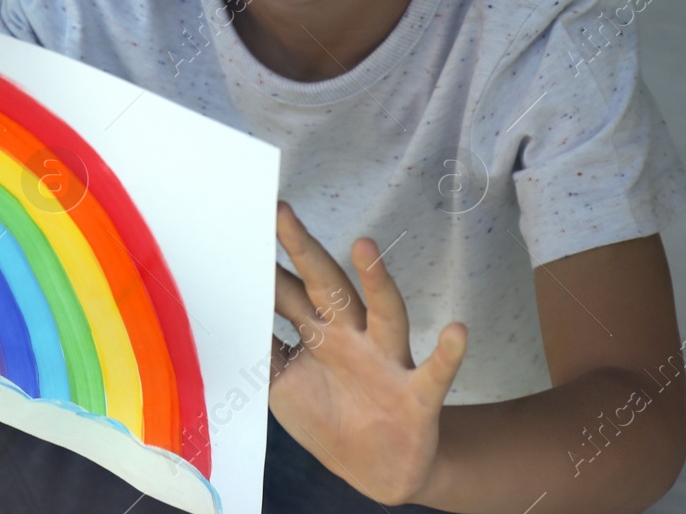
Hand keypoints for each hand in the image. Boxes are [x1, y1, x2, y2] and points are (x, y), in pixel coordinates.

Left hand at [268, 200, 467, 506]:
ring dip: (376, 280)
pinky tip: (456, 331)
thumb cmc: (330, 418)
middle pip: (329, 286)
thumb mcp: (283, 386)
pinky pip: (436, 373)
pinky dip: (448, 353)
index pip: (289, 291)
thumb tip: (229, 316)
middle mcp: (353, 337)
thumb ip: (263, 351)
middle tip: (281, 213)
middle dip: (305, 251)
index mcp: (320, 333)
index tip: (243, 225)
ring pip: (385, 312)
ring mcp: (387, 361)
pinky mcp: (418, 394)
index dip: (266, 264)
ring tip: (364, 246)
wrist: (379, 472)